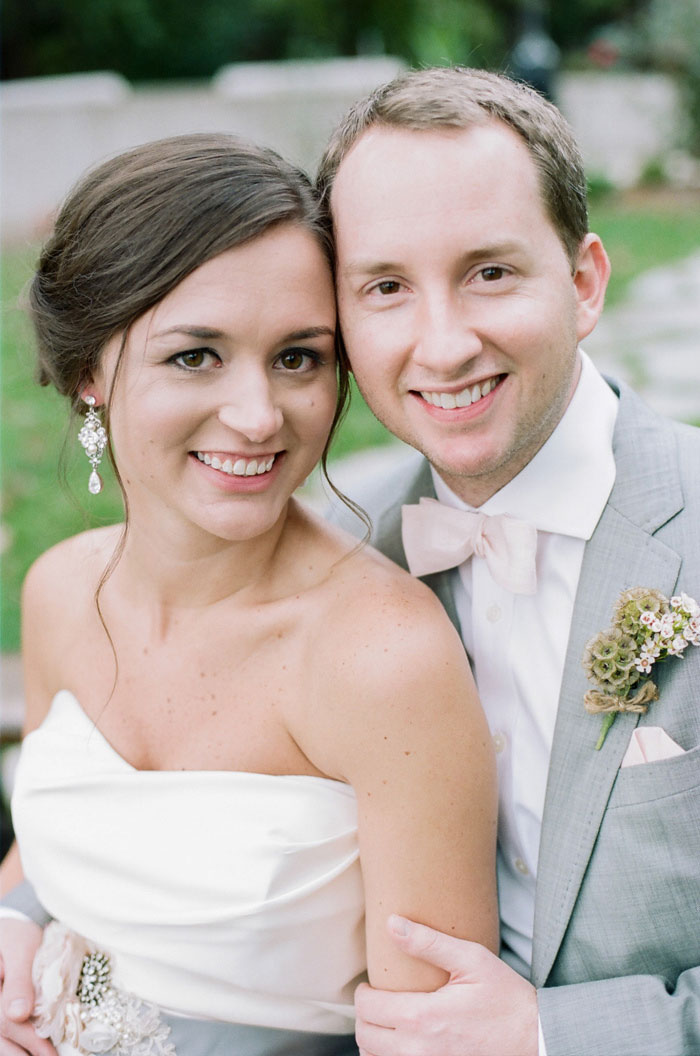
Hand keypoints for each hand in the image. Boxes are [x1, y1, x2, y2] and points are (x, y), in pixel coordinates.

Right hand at [0, 919, 55, 1055]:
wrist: (7, 934)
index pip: (5, 1020)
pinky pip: (1, 1037)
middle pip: (0, 1038)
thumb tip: (19, 1013)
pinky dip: (15, 1045)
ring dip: (20, 1052)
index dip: (29, 1039)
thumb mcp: (21, 948)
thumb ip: (19, 980)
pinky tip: (33, 1050)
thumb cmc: (16, 938)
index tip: (50, 1053)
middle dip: (26, 1053)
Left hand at [355, 915, 537, 1055]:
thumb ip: (428, 942)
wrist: (534, 1038)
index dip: (363, 993)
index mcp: (423, 1017)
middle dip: (365, 1015)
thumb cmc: (505, 997)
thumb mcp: (471, 960)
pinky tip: (401, 1041)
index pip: (368, 1007)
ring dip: (374, 1040)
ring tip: (386, 1020)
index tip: (370, 983)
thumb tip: (392, 924)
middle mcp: (419, 1050)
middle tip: (376, 999)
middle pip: (366, 1037)